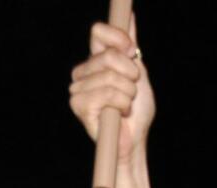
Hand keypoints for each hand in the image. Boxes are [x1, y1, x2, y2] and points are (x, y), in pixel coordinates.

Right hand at [69, 17, 152, 163]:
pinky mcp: (79, 104)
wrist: (134, 141)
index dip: (118, 38)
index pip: (98, 32)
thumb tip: (130, 15)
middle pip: (110, 56)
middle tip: (131, 93)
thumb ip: (130, 46)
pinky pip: (109, 94)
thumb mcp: (138, 74)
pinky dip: (123, 105)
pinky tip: (120, 114)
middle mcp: (83, 71)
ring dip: (128, 94)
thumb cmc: (136, 113)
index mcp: (95, 60)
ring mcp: (78, 87)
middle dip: (131, 77)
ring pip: (112, 77)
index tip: (132, 52)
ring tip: (126, 106)